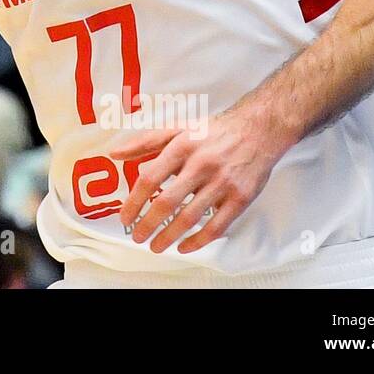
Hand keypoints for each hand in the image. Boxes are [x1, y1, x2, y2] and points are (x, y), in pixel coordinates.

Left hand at [109, 108, 291, 254]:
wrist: (258, 130)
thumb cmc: (213, 131)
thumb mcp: (177, 128)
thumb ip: (144, 141)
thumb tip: (115, 153)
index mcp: (181, 146)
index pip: (150, 178)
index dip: (134, 201)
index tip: (124, 217)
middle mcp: (200, 165)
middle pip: (168, 202)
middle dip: (148, 224)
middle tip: (137, 236)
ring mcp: (222, 183)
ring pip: (190, 217)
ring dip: (169, 236)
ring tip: (156, 246)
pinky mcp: (240, 198)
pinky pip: (217, 226)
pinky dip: (199, 241)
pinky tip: (185, 246)